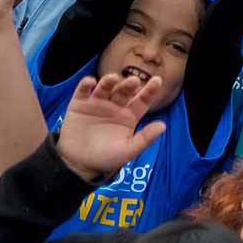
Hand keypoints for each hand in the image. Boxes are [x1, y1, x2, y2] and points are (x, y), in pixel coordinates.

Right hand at [54, 75, 169, 181]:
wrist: (80, 164)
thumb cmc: (107, 158)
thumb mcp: (128, 150)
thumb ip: (145, 138)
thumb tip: (163, 126)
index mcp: (129, 116)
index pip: (142, 100)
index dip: (150, 90)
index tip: (157, 80)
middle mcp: (115, 107)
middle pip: (124, 92)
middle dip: (129, 85)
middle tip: (133, 80)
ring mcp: (97, 104)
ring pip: (105, 88)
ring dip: (109, 81)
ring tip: (113, 78)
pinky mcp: (79, 105)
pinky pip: (83, 91)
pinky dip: (86, 85)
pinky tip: (90, 82)